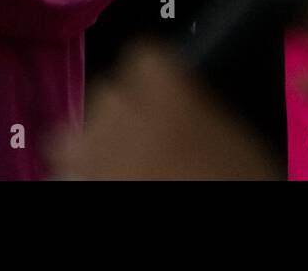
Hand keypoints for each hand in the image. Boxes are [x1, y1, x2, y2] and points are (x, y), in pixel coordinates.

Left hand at [48, 43, 281, 179]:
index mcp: (174, 102)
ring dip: (92, 148)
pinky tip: (102, 190)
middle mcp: (125, 125)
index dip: (157, 76)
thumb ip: (209, 116)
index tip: (166, 91)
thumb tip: (192, 105)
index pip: (145, 56)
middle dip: (123, 114)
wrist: (224, 251)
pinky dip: (78, 182)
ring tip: (117, 171)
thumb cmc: (236, 189)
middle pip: (107, 93)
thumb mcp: (246, 151)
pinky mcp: (76, 194)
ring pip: (72, 134)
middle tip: (148, 141)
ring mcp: (94, 165)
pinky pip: (61, 178)